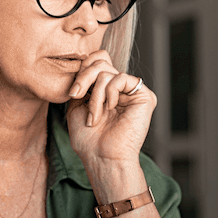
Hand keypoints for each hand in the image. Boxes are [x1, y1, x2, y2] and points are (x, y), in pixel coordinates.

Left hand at [66, 50, 155, 165]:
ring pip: (107, 72)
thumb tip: (86, 60)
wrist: (102, 157)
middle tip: (76, 96)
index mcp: (106, 89)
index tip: (73, 91)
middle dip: (84, 79)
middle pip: (101, 62)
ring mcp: (132, 92)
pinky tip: (110, 108)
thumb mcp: (77, 104)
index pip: (98, 60)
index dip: (84, 68)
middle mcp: (121, 88)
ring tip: (94, 116)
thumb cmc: (88, 138)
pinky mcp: (144, 96)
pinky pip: (121, 78)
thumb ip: (83, 81)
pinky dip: (109, 93)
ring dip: (95, 95)